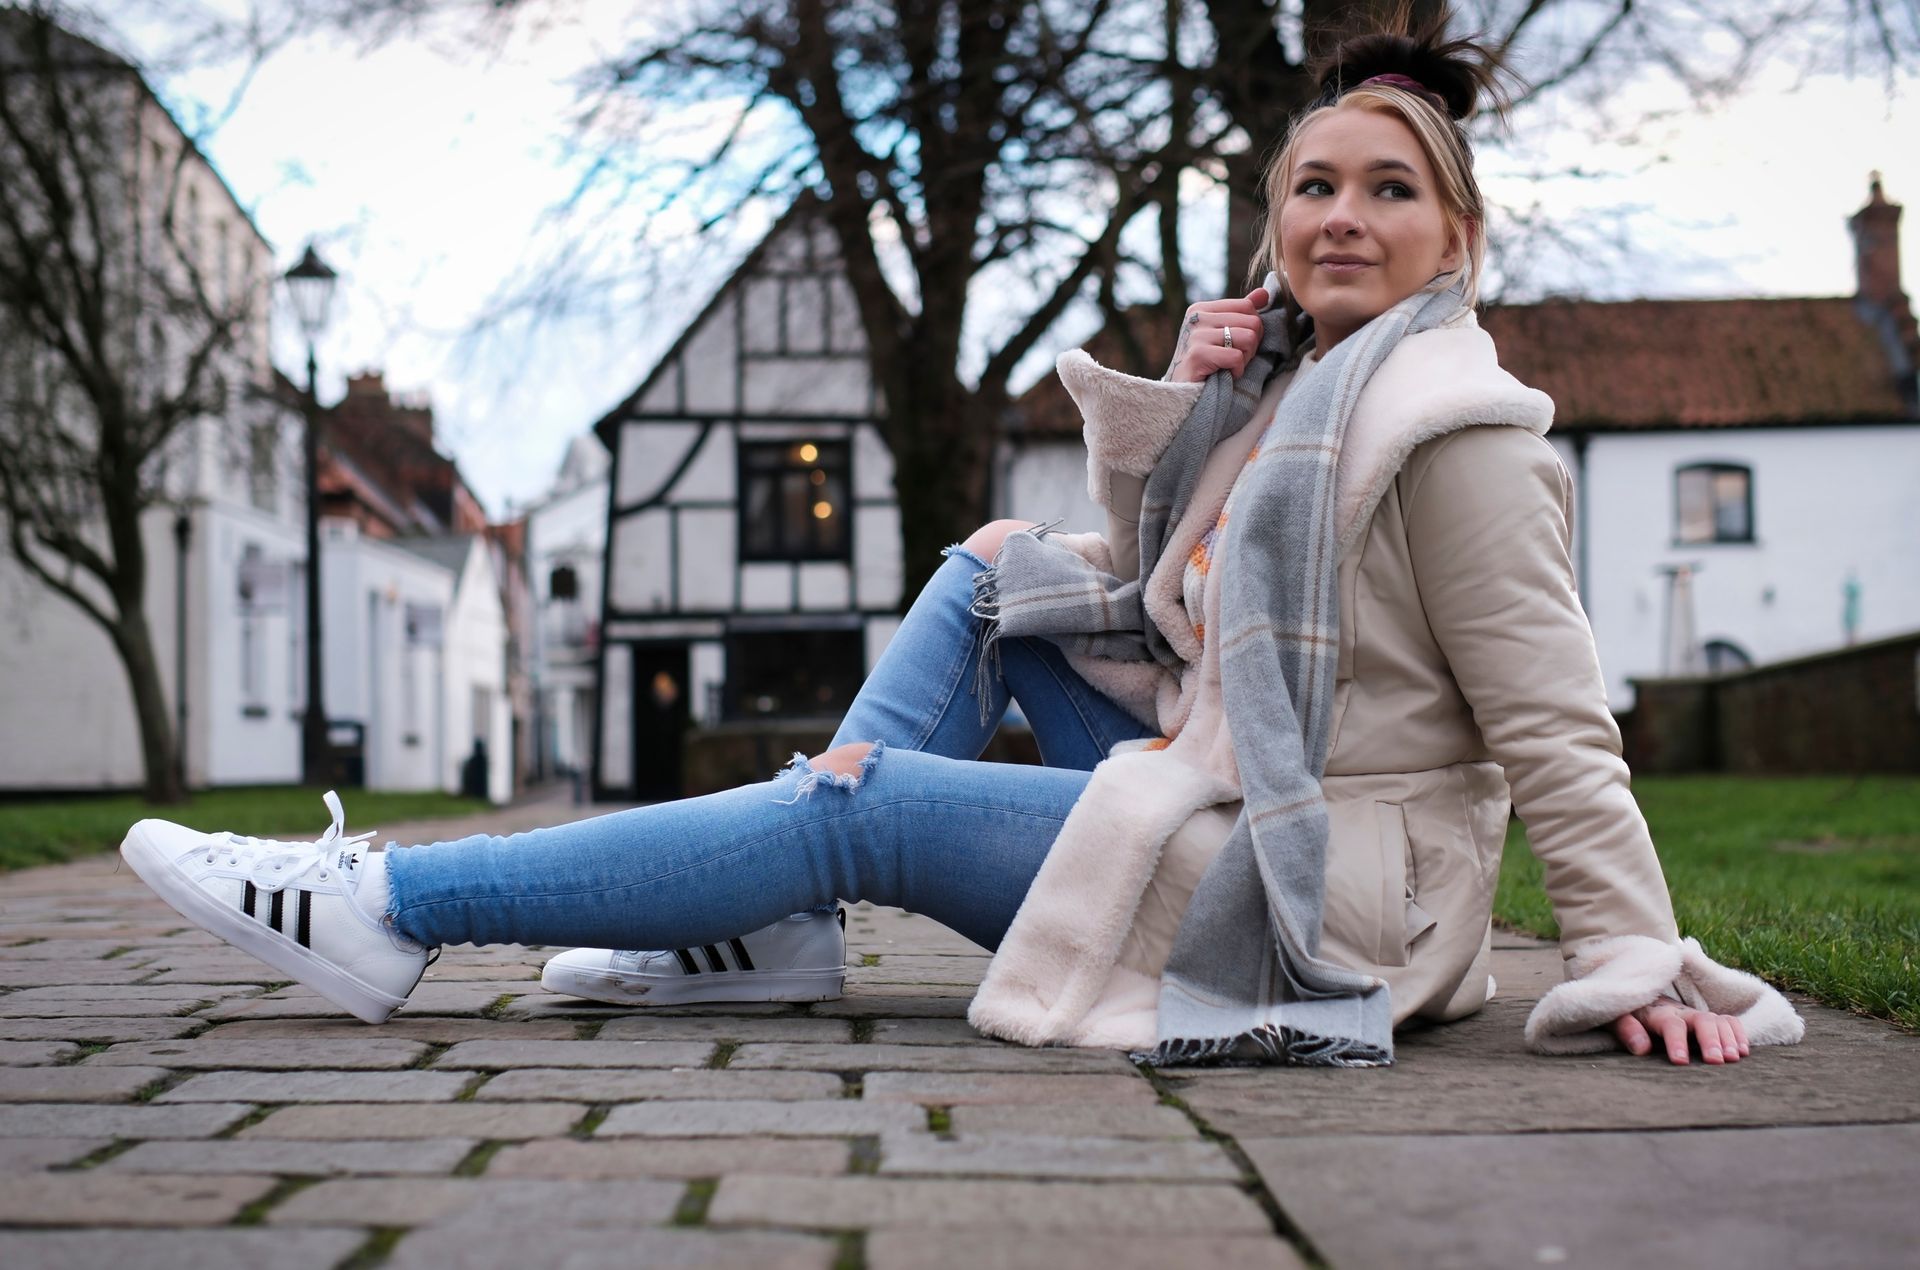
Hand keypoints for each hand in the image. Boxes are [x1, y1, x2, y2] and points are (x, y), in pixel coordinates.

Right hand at [1170, 288, 1269, 382]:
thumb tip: (1264, 292)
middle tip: (1233, 359)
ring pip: (1249, 337)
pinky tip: (1224, 375)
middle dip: (1250, 346)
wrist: (1182, 395)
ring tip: (1229, 366)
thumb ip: (1242, 312)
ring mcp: (1196, 335)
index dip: (1251, 328)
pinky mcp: (1198, 354)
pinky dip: (1236, 371)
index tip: (1236, 345)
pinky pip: (1237, 357)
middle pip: (1252, 321)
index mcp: (1201, 309)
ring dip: (1245, 358)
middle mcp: (1197, 318)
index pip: (1247, 306)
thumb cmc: (1205, 366)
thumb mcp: (1222, 335)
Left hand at [1611, 1000, 1749, 1064]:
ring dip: (1728, 1038)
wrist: (1637, 998)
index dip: (1676, 1042)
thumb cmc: (1627, 1013)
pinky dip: (1738, 1033)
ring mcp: (1696, 1014)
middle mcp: (1681, 1012)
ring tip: (1734, 1058)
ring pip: (1718, 1020)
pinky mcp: (1707, 1019)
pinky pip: (1728, 1021)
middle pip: (1702, 1020)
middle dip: (1710, 1040)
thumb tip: (1642, 1048)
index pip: (1670, 1025)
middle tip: (1716, 1061)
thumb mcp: (1616, 1019)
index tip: (1680, 1061)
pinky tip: (1743, 1051)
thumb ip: (1628, 1031)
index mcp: (1657, 1013)